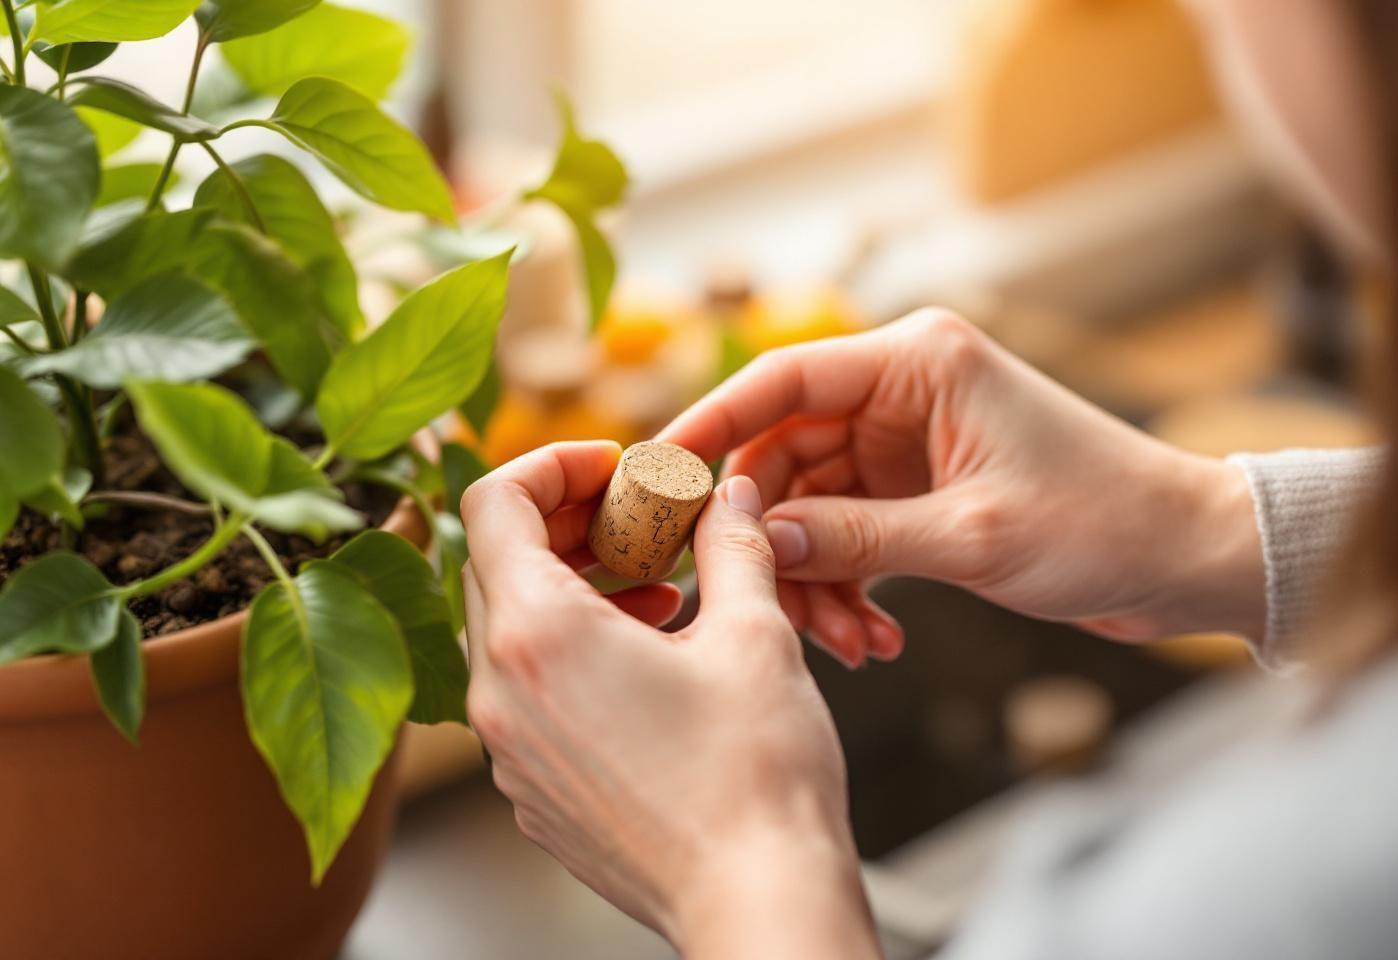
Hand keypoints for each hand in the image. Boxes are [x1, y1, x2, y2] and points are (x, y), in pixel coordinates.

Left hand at [460, 442, 879, 957]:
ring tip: (652, 588)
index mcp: (539, 636)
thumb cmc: (755, 775)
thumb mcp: (754, 634)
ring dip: (568, 589)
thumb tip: (732, 497)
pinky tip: (645, 659)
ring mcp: (508, 752)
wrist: (756, 901)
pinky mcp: (532, 793)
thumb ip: (732, 544)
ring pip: (508, 633)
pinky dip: (567, 653)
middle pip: (494, 565)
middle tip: (635, 519)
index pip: (493, 504)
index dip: (550, 466)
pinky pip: (523, 695)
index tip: (613, 469)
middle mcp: (499, 694)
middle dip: (563, 524)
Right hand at [660, 309, 1264, 662]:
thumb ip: (853, 537)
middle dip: (776, 538)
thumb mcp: (969, 536)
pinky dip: (848, 584)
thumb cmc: (1103, 524)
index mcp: (919, 361)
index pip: (785, 379)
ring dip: (817, 577)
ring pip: (812, 505)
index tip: (658, 474)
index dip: (713, 424)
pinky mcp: (919, 488)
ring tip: (850, 643)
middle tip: (773, 608)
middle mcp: (904, 391)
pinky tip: (874, 637)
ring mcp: (909, 442)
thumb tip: (755, 542)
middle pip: (787, 454)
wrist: (1186, 557)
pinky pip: (848, 532)